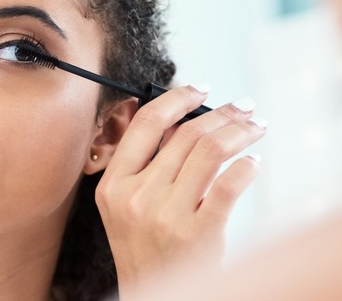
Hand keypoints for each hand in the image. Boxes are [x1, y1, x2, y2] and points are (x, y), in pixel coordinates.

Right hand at [95, 85, 266, 298]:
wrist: (151, 292)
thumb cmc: (142, 247)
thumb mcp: (123, 205)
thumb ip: (142, 165)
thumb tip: (179, 120)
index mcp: (114, 183)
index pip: (146, 125)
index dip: (176, 98)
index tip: (200, 88)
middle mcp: (136, 196)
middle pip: (185, 134)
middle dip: (222, 113)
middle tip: (244, 107)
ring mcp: (166, 215)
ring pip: (210, 152)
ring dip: (240, 133)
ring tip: (255, 128)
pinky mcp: (197, 233)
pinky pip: (228, 186)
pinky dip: (246, 168)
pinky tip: (252, 163)